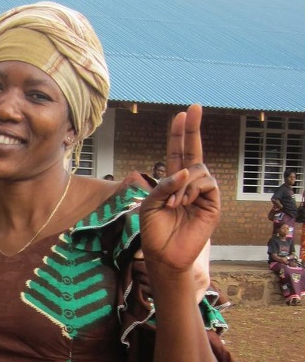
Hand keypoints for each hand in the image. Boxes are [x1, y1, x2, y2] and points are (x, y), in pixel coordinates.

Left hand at [139, 104, 219, 274]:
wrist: (164, 254)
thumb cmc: (153, 231)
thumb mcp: (150, 204)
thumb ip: (164, 185)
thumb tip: (186, 171)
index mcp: (172, 182)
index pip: (177, 153)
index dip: (179, 135)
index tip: (180, 115)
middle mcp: (188, 184)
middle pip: (194, 151)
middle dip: (193, 129)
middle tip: (195, 107)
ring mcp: (202, 193)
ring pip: (198, 169)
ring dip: (182, 183)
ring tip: (173, 203)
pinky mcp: (212, 203)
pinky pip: (206, 183)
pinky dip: (192, 189)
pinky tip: (183, 203)